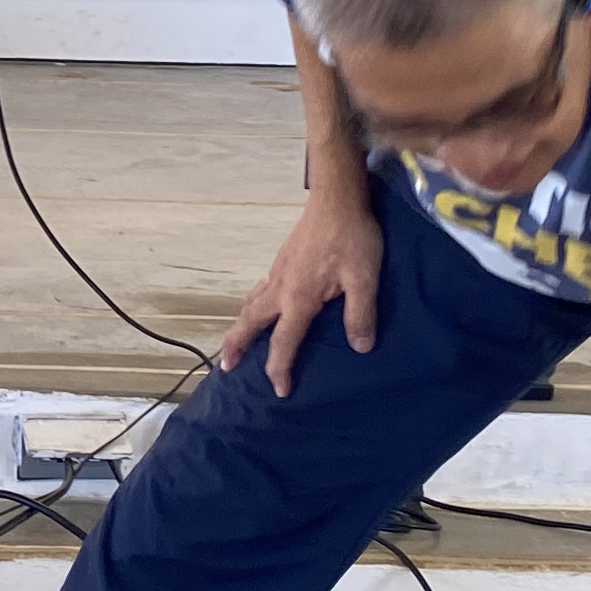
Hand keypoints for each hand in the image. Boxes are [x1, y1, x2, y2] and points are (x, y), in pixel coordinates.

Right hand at [221, 193, 382, 392]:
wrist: (336, 200)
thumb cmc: (352, 238)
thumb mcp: (364, 278)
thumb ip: (360, 314)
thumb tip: (360, 347)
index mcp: (298, 299)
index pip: (284, 342)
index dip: (280, 369)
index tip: (280, 391)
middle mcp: (280, 288)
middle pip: (250, 323)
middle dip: (236, 346)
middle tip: (225, 367)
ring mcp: (277, 273)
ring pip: (250, 305)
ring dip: (239, 327)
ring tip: (234, 343)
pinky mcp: (281, 262)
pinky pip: (258, 291)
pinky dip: (251, 306)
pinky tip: (258, 306)